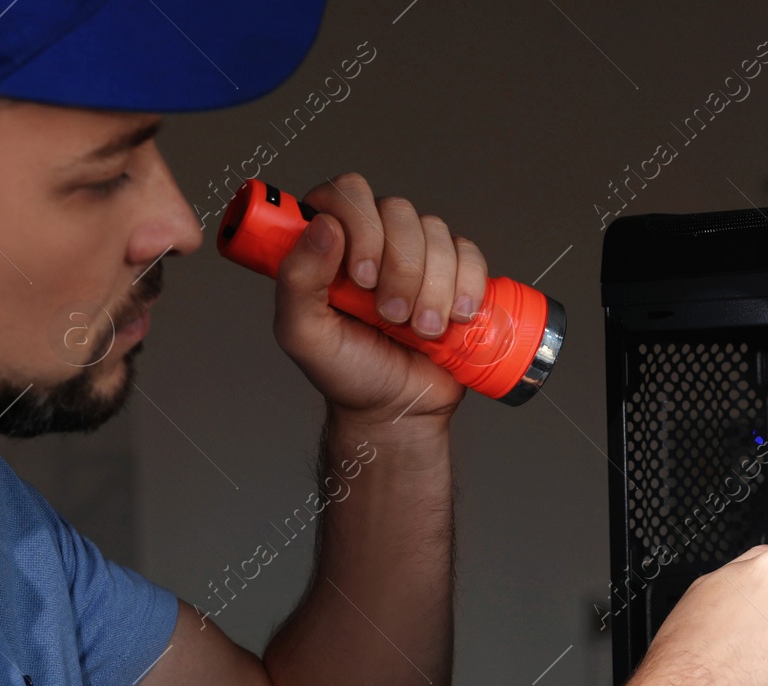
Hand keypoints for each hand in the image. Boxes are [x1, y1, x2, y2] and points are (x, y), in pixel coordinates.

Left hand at [272, 172, 487, 423]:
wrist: (398, 409)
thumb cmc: (347, 372)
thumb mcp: (303, 334)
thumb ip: (296, 279)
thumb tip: (323, 227)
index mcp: (330, 244)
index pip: (344, 193)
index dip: (360, 226)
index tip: (362, 279)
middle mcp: (374, 240)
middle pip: (398, 209)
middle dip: (400, 268)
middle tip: (390, 315)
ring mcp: (417, 255)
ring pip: (436, 231)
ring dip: (432, 286)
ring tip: (421, 329)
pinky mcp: (456, 273)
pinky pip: (470, 254)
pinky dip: (467, 284)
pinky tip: (456, 317)